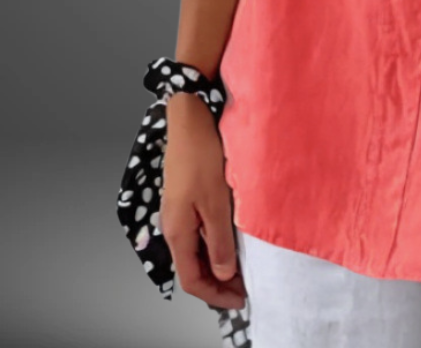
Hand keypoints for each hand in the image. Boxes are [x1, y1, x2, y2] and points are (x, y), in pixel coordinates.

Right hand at [160, 92, 246, 309]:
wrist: (190, 120)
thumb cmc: (201, 156)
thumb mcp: (216, 203)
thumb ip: (218, 241)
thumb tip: (222, 273)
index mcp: (177, 232)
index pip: (192, 280)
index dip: (216, 296)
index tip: (241, 299)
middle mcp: (174, 226)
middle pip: (193, 268)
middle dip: (218, 283)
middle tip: (245, 287)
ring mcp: (180, 213)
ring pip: (197, 251)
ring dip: (218, 263)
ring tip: (243, 267)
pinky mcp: (187, 200)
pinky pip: (200, 232)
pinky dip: (215, 243)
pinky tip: (233, 239)